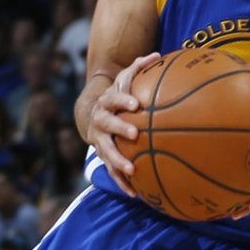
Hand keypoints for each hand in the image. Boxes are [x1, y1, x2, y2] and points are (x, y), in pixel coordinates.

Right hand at [87, 52, 160, 195]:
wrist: (91, 114)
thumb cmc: (117, 96)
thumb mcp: (123, 80)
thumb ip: (139, 68)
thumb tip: (158, 55)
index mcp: (106, 103)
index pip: (113, 99)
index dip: (123, 100)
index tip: (136, 104)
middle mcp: (100, 122)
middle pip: (107, 125)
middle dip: (120, 129)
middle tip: (134, 133)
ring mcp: (100, 141)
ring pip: (106, 152)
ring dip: (118, 161)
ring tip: (132, 170)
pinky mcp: (103, 156)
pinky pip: (112, 171)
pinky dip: (122, 183)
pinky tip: (136, 194)